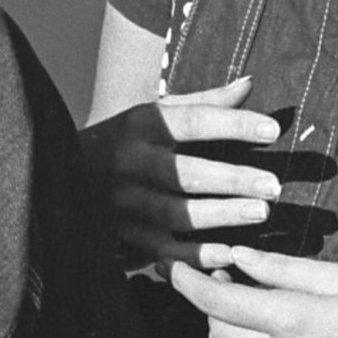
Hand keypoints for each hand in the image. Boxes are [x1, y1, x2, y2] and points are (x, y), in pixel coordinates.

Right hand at [78, 76, 282, 269]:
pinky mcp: (122, 234)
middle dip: (232, 179)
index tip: (274, 130)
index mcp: (140, 123)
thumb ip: (203, 102)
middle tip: (274, 185)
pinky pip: (163, 248)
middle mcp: (128, 161)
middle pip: (184, 172)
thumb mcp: (155, 113)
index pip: (192, 120)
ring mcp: (123, 201)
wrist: (63, 173)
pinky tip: (229, 252)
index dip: (233, 124)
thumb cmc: (127, 139)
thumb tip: (250, 83)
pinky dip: (195, 254)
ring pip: (174, 212)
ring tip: (261, 212)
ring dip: (220, 214)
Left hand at [170, 245, 337, 337]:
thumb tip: (238, 256)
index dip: (188, 283)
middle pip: (217, 332)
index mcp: (295, 321)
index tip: (174, 266)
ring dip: (223, 332)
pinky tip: (259, 337)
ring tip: (244, 307)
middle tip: (226, 277)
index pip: (219, 302)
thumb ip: (286, 269)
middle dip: (210, 303)